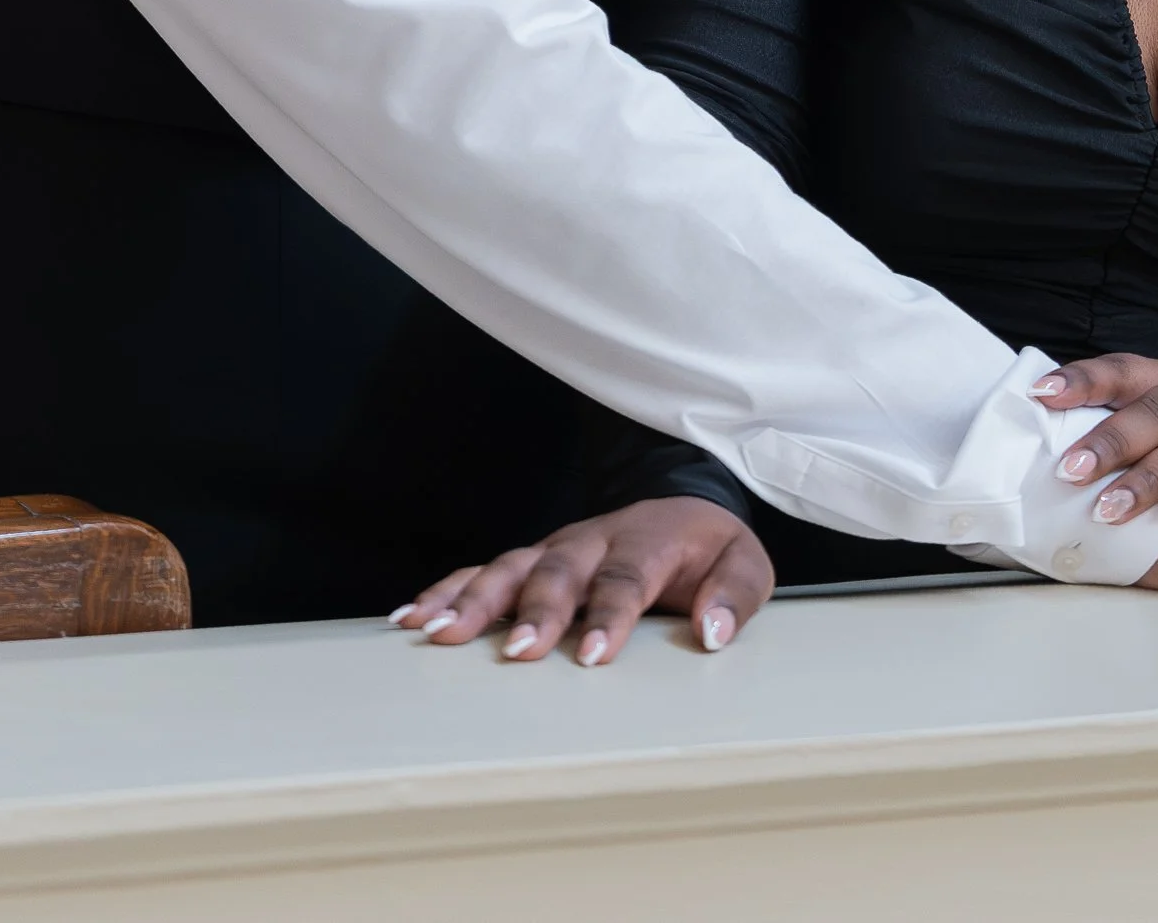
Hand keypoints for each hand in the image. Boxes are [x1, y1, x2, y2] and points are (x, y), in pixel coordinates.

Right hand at [390, 499, 772, 667]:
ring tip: (436, 634)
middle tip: (517, 653)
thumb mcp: (745, 564)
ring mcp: (557, 547)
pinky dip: (447, 589)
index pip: (627, 577)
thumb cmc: (709, 547)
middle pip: (559, 572)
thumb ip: (734, 595)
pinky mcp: (533, 558)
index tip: (592, 657)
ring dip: (473, 600)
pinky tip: (412, 615)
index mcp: (649, 540)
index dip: (610, 615)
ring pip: (510, 568)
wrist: (682, 500)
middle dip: (536, 612)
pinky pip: (484, 570)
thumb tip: (712, 633)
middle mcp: (594, 540)